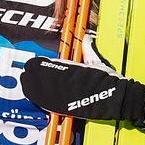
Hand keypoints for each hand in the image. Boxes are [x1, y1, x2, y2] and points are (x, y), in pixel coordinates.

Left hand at [20, 37, 144, 133]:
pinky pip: (52, 104)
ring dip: (34, 86)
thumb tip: (87, 37)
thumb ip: (89, 50)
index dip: (42, 64)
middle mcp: (70, 81)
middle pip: (45, 77)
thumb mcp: (98, 62)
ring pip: (45, 90)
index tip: (34, 63)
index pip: (53, 65)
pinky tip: (35, 98)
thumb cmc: (110, 80)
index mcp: (75, 68)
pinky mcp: (71, 107)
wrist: (120, 98)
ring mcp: (69, 94)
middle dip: (34, 74)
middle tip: (25, 71)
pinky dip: (42, 100)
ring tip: (25, 82)